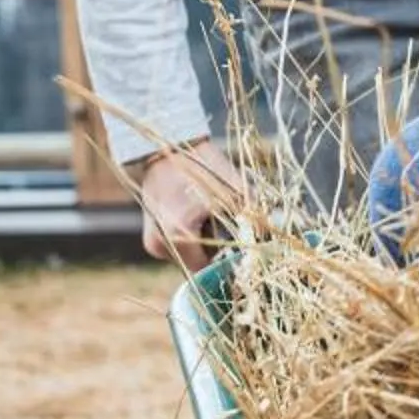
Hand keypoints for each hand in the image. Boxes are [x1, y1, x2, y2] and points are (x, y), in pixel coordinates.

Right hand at [134, 138, 244, 269]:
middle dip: (214, 249)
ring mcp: (152, 243)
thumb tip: (269, 241)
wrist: (166, 151)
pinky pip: (177, 249)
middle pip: (198, 264)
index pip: (207, 268)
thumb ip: (253, 220)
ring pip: (187, 257)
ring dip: (201, 244)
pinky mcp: (149, 237)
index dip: (225, 259)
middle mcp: (161, 244)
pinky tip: (191, 217)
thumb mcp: (235, 191)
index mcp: (180, 233)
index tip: (237, 245)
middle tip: (221, 224)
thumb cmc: (203, 168)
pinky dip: (188, 238)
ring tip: (205, 217)